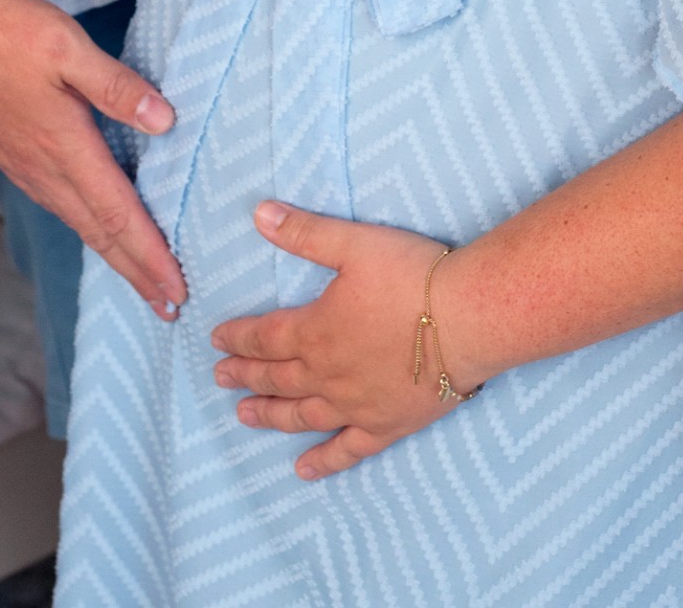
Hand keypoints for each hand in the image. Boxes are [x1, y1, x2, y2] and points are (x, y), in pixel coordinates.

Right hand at [0, 0, 187, 318]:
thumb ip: (115, 85)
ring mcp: (18, 164)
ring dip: (111, 252)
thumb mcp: (65, 44)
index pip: (117, 215)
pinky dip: (82, 224)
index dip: (151, 256)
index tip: (178, 292)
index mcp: (63, 145)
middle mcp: (40, 167)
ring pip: (74, 221)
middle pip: (98, 233)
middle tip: (170, 309)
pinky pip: (53, 202)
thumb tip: (165, 121)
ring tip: (138, 273)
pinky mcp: (4, 152)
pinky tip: (89, 219)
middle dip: (137, 272)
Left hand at [212, 203, 477, 477]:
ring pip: (301, 415)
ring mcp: (356, 405)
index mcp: (315, 329)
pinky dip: (323, 461)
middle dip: (245, 376)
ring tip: (244, 416)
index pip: (264, 336)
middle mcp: (327, 374)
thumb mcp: (353, 243)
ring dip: (270, 416)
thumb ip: (304, 232)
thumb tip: (258, 214)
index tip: (216, 342)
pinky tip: (304, 469)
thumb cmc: (412, 276)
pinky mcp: (387, 425)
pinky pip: (347, 450)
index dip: (238, 338)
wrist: (467, 321)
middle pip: (276, 378)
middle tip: (220, 379)